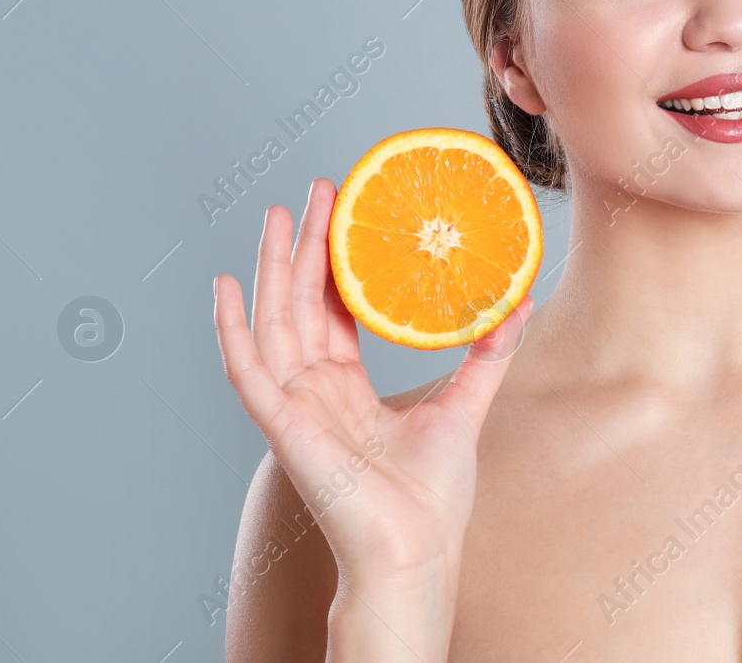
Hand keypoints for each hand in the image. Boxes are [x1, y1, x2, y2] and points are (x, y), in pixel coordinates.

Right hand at [213, 177, 529, 594]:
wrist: (418, 551)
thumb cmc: (433, 499)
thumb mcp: (466, 407)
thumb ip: (486, 356)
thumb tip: (516, 305)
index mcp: (346, 390)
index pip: (333, 311)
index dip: (335, 263)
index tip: (346, 212)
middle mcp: (314, 393)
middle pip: (300, 305)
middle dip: (305, 247)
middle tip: (314, 191)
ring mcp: (294, 409)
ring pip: (273, 323)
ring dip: (271, 269)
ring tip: (279, 216)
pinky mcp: (282, 427)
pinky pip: (246, 372)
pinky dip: (230, 330)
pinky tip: (224, 287)